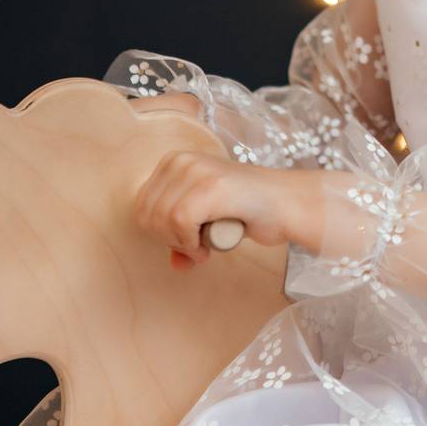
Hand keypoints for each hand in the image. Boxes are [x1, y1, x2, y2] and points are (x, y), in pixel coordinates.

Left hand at [134, 150, 295, 269]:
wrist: (284, 204)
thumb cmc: (248, 210)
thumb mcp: (206, 220)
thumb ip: (184, 237)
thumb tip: (174, 265)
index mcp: (174, 161)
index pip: (141, 206)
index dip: (160, 233)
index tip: (186, 241)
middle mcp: (182, 160)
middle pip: (146, 215)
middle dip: (169, 240)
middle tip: (196, 247)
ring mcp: (196, 170)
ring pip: (161, 220)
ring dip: (182, 245)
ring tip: (204, 246)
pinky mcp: (210, 186)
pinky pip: (180, 224)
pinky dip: (192, 245)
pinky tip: (208, 247)